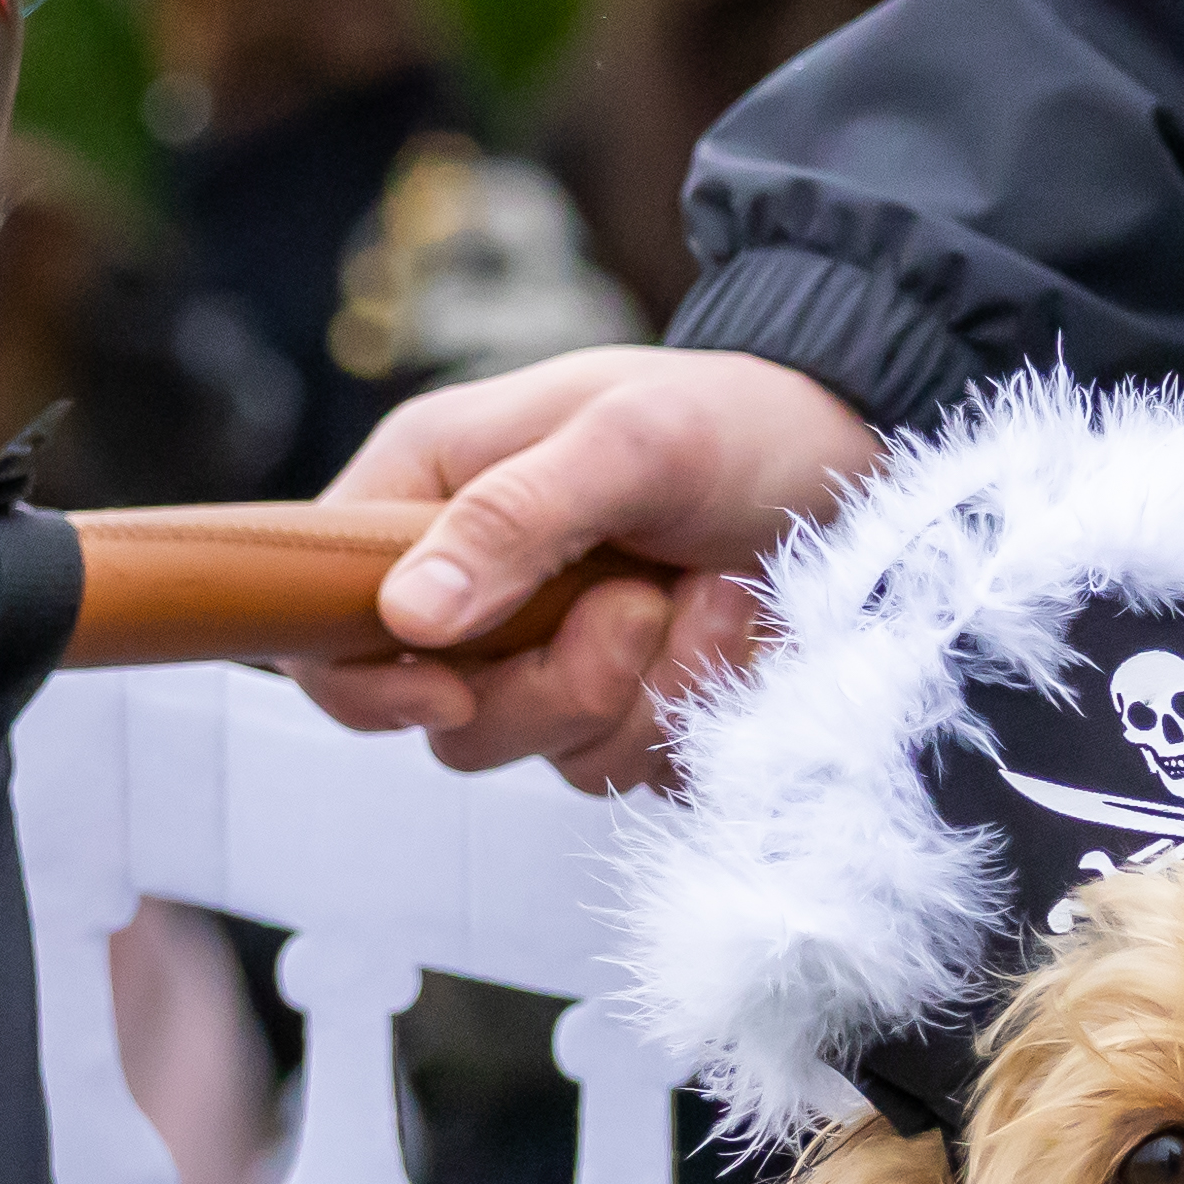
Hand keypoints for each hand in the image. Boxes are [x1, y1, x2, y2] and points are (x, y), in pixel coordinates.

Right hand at [302, 346, 883, 789]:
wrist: (858, 454)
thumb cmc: (735, 416)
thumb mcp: (627, 437)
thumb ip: (515, 520)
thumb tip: (407, 617)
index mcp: (430, 501)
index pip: (324, 628)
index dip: (367, 684)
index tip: (452, 686)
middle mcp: (478, 591)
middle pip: (455, 723)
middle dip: (563, 680)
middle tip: (639, 597)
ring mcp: (556, 661)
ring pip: (553, 753)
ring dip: (651, 687)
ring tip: (708, 592)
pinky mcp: (634, 712)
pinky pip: (636, 767)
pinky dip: (697, 710)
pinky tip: (736, 630)